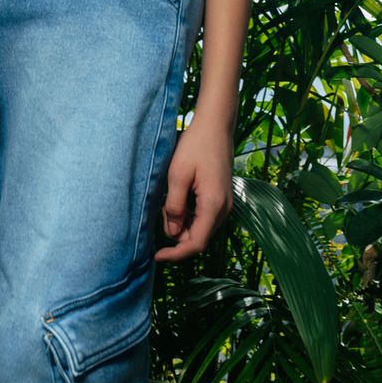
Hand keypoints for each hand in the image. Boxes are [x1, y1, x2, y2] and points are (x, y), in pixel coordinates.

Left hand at [153, 117, 233, 261]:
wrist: (215, 125)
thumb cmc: (195, 146)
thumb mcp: (178, 175)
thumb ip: (174, 206)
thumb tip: (171, 233)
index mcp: (213, 206)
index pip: (195, 244)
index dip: (176, 254)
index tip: (156, 256)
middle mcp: (224, 209)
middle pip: (198, 238)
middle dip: (176, 235)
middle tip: (159, 212)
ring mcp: (225, 203)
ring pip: (200, 227)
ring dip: (182, 224)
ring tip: (166, 202)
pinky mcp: (221, 197)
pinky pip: (204, 216)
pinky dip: (189, 215)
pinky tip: (177, 198)